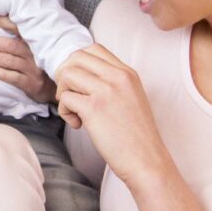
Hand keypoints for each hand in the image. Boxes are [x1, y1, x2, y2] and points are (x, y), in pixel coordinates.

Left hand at [0, 15, 56, 102]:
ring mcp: (32, 68)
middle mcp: (32, 52)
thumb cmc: (37, 63)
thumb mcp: (32, 47)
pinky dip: (1, 73)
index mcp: (31, 40)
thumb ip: (17, 37)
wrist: (55, 87)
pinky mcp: (31, 83)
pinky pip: (14, 77)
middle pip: (8, 44)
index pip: (15, 27)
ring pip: (8, 60)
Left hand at [55, 44, 167, 187]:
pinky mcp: (94, 109)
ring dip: (63, 94)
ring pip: (67, 75)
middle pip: (76, 57)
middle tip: (71, 97)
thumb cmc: (136, 136)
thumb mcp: (131, 98)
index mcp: (127, 73)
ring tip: (75, 112)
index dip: (78, 64)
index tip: (79, 84)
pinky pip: (65, 98)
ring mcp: (106, 91)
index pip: (93, 49)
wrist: (147, 161)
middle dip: (65, 76)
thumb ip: (113, 83)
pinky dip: (64, 112)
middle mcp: (118, 77)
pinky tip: (78, 124)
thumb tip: (81, 77)